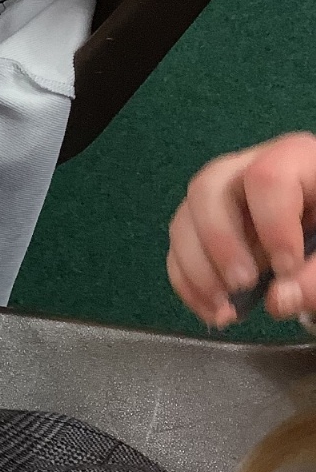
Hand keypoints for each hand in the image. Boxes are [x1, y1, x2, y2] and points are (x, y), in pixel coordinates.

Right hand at [167, 133, 315, 326]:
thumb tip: (280, 299)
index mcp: (295, 160)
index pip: (267, 177)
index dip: (272, 225)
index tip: (287, 268)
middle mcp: (247, 168)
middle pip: (207, 189)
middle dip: (219, 245)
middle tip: (243, 285)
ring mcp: (219, 197)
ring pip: (184, 221)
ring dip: (198, 272)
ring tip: (226, 309)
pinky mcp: (202, 227)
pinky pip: (177, 252)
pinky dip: (189, 287)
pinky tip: (215, 311)